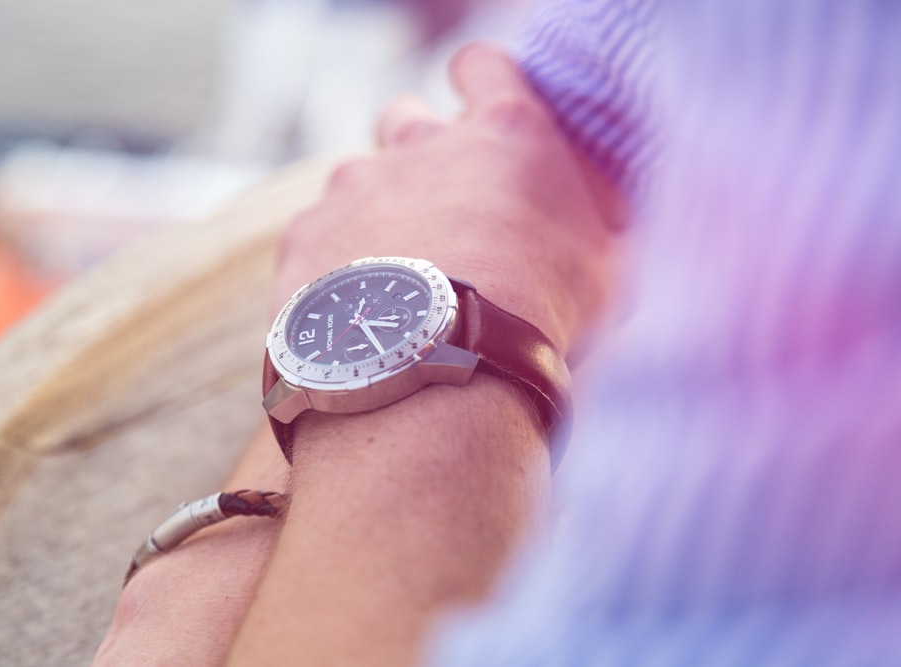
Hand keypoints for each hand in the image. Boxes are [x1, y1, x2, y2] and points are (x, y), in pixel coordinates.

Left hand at [274, 43, 621, 359]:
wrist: (446, 375)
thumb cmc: (541, 321)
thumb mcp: (607, 268)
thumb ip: (597, 223)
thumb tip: (606, 223)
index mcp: (503, 135)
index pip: (484, 66)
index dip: (481, 83)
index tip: (482, 113)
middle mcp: (422, 145)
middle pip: (407, 118)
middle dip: (419, 154)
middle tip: (442, 216)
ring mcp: (356, 186)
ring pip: (357, 180)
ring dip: (376, 215)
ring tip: (398, 281)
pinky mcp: (308, 233)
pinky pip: (319, 234)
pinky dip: (334, 262)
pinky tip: (358, 309)